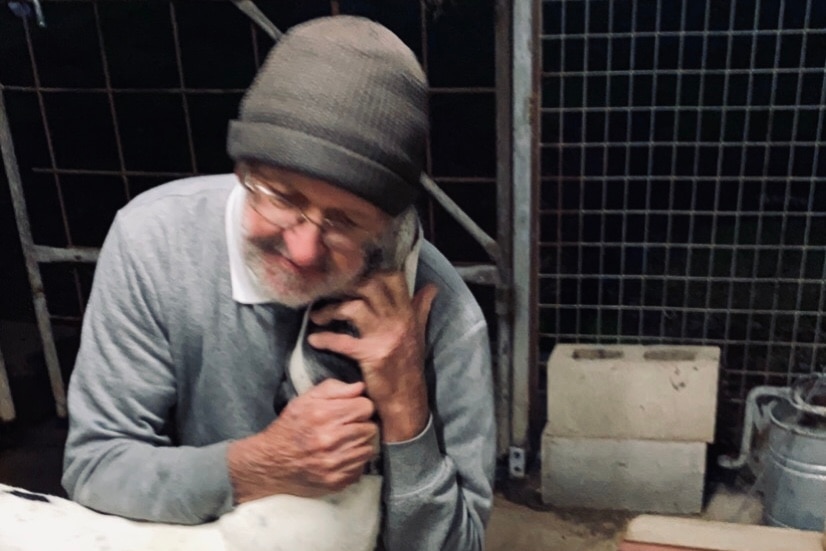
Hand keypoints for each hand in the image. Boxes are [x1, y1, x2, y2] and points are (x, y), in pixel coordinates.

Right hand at [228, 379, 377, 503]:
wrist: (270, 464)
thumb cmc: (289, 428)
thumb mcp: (304, 400)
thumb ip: (333, 389)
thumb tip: (360, 387)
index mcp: (323, 415)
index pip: (365, 407)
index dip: (360, 407)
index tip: (351, 411)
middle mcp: (330, 440)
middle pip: (370, 428)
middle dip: (362, 425)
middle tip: (348, 427)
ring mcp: (333, 464)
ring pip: (368, 449)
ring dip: (359, 444)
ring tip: (344, 442)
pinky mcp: (336, 481)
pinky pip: (360, 468)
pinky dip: (353, 462)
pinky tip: (340, 457)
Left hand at [306, 272, 437, 441]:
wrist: (407, 401)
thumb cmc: (409, 366)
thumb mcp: (418, 333)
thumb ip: (421, 308)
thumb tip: (431, 286)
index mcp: (408, 313)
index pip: (393, 277)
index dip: (371, 271)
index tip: (352, 276)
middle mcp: (399, 321)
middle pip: (370, 285)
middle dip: (344, 286)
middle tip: (327, 292)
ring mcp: (385, 337)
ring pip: (354, 308)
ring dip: (331, 309)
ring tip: (317, 317)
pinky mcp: (371, 356)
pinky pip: (342, 341)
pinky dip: (325, 339)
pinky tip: (314, 340)